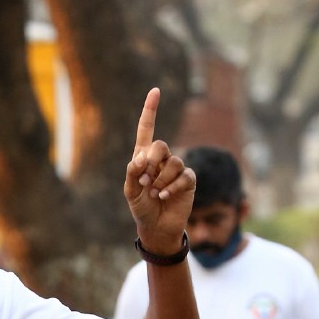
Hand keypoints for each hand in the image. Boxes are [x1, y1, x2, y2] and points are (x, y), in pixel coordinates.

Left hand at [123, 87, 194, 252]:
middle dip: (152, 162)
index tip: (156, 91)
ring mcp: (176, 169)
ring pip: (173, 162)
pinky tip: (165, 195)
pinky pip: (184, 176)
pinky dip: (173, 186)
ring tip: (155, 193)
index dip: (150, 110)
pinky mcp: (188, 180)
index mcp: (144, 157)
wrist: (157, 227)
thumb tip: (140, 158)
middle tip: (145, 179)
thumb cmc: (142, 208)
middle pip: (160, 145)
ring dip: (161, 179)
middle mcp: (161, 159)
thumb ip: (132, 173)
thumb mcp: (130, 192)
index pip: (147, 129)